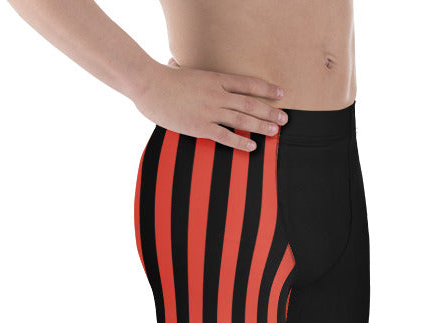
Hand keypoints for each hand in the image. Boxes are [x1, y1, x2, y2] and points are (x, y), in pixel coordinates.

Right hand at [133, 56, 286, 151]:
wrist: (148, 85)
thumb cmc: (162, 78)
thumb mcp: (179, 69)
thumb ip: (183, 69)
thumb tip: (174, 62)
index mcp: (215, 79)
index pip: (248, 84)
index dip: (267, 89)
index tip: (281, 94)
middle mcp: (217, 94)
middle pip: (250, 103)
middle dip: (270, 111)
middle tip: (285, 118)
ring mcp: (209, 111)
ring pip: (242, 119)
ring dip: (261, 126)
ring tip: (275, 132)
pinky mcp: (200, 127)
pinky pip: (225, 136)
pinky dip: (240, 142)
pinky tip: (252, 147)